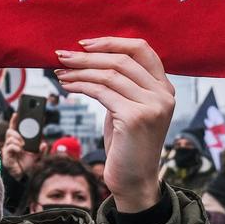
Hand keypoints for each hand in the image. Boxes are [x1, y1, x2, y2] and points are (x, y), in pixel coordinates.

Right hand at [1, 113, 45, 179]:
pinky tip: (20, 150)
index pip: (15, 129)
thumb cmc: (28, 166)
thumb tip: (43, 144)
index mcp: (19, 142)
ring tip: (23, 146)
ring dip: (18, 140)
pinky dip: (16, 147)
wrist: (24, 178)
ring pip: (10, 138)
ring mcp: (8, 149)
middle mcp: (12, 144)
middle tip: (24, 138)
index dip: (15, 120)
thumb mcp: (38, 157)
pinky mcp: (6, 155)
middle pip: (10, 131)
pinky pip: (9, 147)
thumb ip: (41, 150)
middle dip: (17, 132)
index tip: (17, 113)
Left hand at [55, 38, 174, 212]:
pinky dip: (80, 86)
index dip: (112, 42)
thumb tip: (90, 59)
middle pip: (121, 60)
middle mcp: (163, 94)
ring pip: (109, 75)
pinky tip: (66, 86)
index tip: (84, 44)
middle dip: (87, 56)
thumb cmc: (126, 145)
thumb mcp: (127, 108)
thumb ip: (121, 85)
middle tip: (62, 55)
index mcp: (165, 88)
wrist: (134, 181)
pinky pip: (101, 92)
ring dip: (79, 71)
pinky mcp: (135, 118)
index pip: (142, 49)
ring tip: (59, 72)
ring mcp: (152, 106)